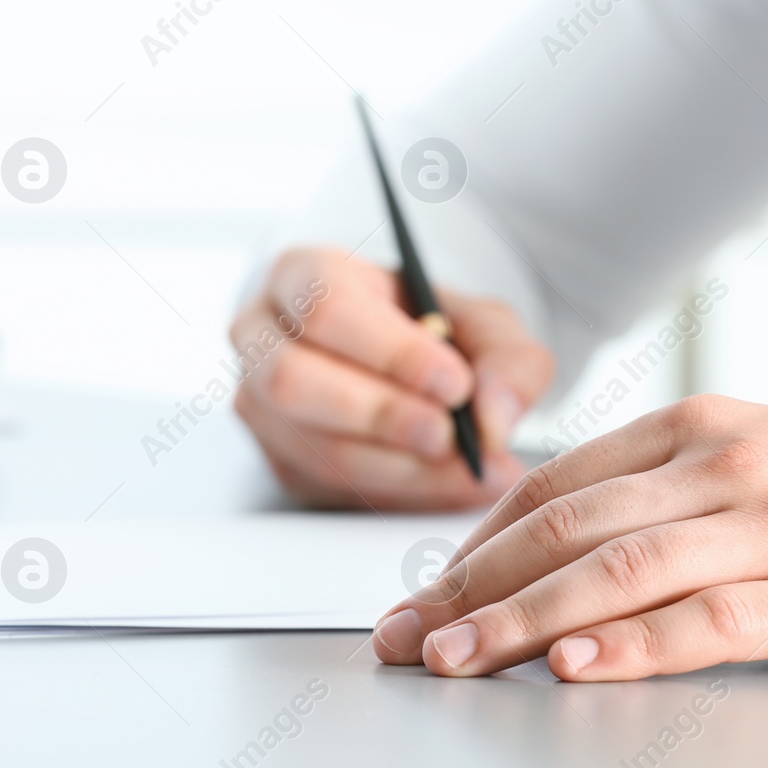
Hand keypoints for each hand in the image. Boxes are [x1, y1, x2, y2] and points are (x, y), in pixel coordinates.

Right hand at [231, 247, 553, 510]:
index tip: (456, 384)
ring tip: (467, 466)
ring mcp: (260, 404)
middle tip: (450, 435)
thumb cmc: (431, 329)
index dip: (391, 352)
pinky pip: (330, 487)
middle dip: (382, 416)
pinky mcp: (279, 459)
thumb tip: (493, 423)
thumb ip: (507, 361)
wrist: (399, 361)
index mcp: (302, 275)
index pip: (327, 309)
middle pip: (294, 381)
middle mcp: (261, 337)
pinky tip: (451, 484)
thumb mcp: (484, 323)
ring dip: (398, 466)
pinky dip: (400, 493)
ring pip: (312, 446)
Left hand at [372, 394, 767, 678]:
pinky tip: (575, 666)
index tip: (424, 591)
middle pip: (563, 529)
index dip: (473, 544)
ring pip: (617, 571)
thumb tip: (541, 535)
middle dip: (470, 588)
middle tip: (408, 635)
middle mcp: (718, 464)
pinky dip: (634, 644)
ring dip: (522, 621)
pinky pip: (709, 620)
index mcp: (690, 427)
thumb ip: (649, 486)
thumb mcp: (744, 455)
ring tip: (456, 659)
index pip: (551, 487)